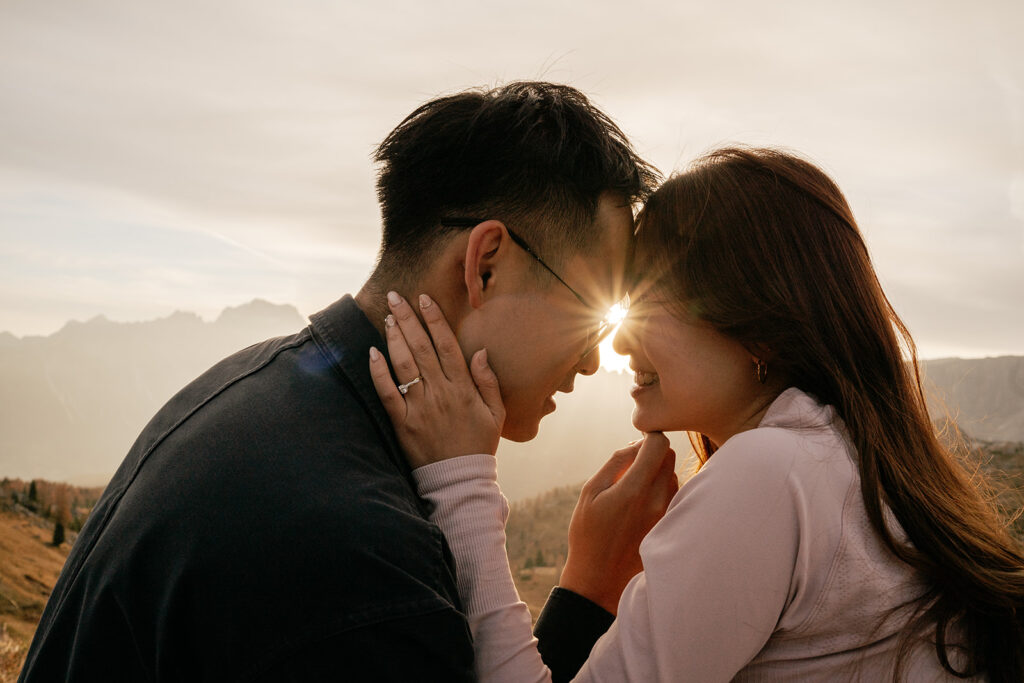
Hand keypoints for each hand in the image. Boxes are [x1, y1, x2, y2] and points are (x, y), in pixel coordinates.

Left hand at [368, 292, 504, 467]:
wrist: (459, 480)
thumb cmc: (478, 445)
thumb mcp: (496, 413)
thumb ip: (488, 381)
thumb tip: (480, 351)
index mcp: (463, 388)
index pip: (446, 344)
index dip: (435, 319)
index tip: (424, 299)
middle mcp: (441, 393)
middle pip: (421, 347)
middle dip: (407, 319)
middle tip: (395, 296)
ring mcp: (420, 407)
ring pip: (404, 364)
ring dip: (394, 338)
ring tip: (388, 317)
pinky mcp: (402, 423)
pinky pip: (388, 393)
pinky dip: (379, 372)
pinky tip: (372, 352)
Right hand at [558, 433, 677, 614]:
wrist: (599, 579)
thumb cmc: (588, 534)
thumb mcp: (590, 492)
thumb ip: (616, 462)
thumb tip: (636, 444)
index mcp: (634, 489)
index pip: (659, 445)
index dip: (648, 437)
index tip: (637, 441)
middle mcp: (656, 501)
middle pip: (669, 457)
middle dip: (653, 452)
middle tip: (633, 463)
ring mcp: (666, 515)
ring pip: (673, 476)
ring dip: (658, 473)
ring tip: (634, 488)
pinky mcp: (670, 526)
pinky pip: (674, 495)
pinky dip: (661, 490)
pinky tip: (642, 505)